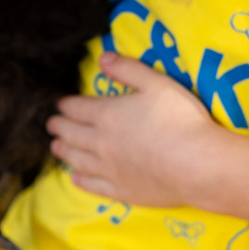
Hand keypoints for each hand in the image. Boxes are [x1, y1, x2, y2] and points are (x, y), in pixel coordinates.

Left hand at [47, 51, 222, 206]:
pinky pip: (93, 186)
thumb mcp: (156, 83)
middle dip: (58, 127)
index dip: (65, 104)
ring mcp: (109, 169)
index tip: (59, 104)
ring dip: (63, 152)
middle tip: (51, 125)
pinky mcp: (121, 191)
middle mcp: (101, 142)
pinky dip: (81, 181)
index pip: (76, 108)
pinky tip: (75, 178)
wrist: (198, 165)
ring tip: (55, 147)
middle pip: (71, 133)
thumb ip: (128, 69)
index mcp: (107, 115)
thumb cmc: (180, 120)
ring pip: (77, 159)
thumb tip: (102, 58)